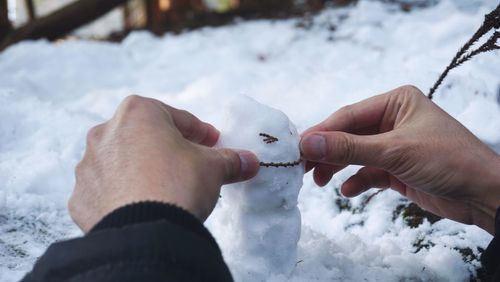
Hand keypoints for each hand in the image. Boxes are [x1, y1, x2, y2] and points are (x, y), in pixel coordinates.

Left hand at [70, 95, 258, 231]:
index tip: (212, 142)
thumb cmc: (178, 184)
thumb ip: (231, 160)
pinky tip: (139, 205)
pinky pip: (106, 190)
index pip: (176, 118)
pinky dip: (121, 193)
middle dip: (166, 147)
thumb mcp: (213, 167)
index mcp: (138, 113)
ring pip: (121, 161)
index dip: (199, 131)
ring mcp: (89, 166)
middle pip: (144, 136)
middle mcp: (105, 133)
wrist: (145, 232)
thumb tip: (250, 161)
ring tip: (162, 187)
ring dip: (140, 168)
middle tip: (188, 162)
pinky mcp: (81, 197)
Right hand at [300, 86, 499, 233]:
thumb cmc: (447, 160)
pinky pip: (369, 171)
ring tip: (319, 181)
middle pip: (349, 135)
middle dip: (327, 152)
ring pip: (356, 154)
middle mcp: (393, 119)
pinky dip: (357, 181)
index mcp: (396, 102)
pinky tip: (348, 191)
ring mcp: (395, 144)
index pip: (348, 116)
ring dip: (338, 167)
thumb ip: (348, 148)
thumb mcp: (394, 151)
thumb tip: (308, 144)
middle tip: (302, 167)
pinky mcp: (398, 167)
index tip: (297, 148)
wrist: (485, 195)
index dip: (322, 132)